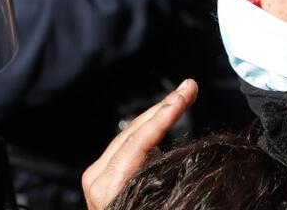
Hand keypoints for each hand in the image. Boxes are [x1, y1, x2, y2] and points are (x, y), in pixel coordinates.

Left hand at [81, 79, 198, 209]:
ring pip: (131, 136)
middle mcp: (97, 179)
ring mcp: (97, 178)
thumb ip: (162, 175)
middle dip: (165, 107)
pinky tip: (167, 120)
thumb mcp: (152, 203)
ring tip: (183, 97)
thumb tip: (179, 157)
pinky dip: (149, 133)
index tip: (186, 92)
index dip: (165, 113)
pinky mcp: (102, 179)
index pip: (139, 140)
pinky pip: (128, 147)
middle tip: (190, 87)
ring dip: (158, 117)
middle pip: (134, 131)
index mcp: (108, 188)